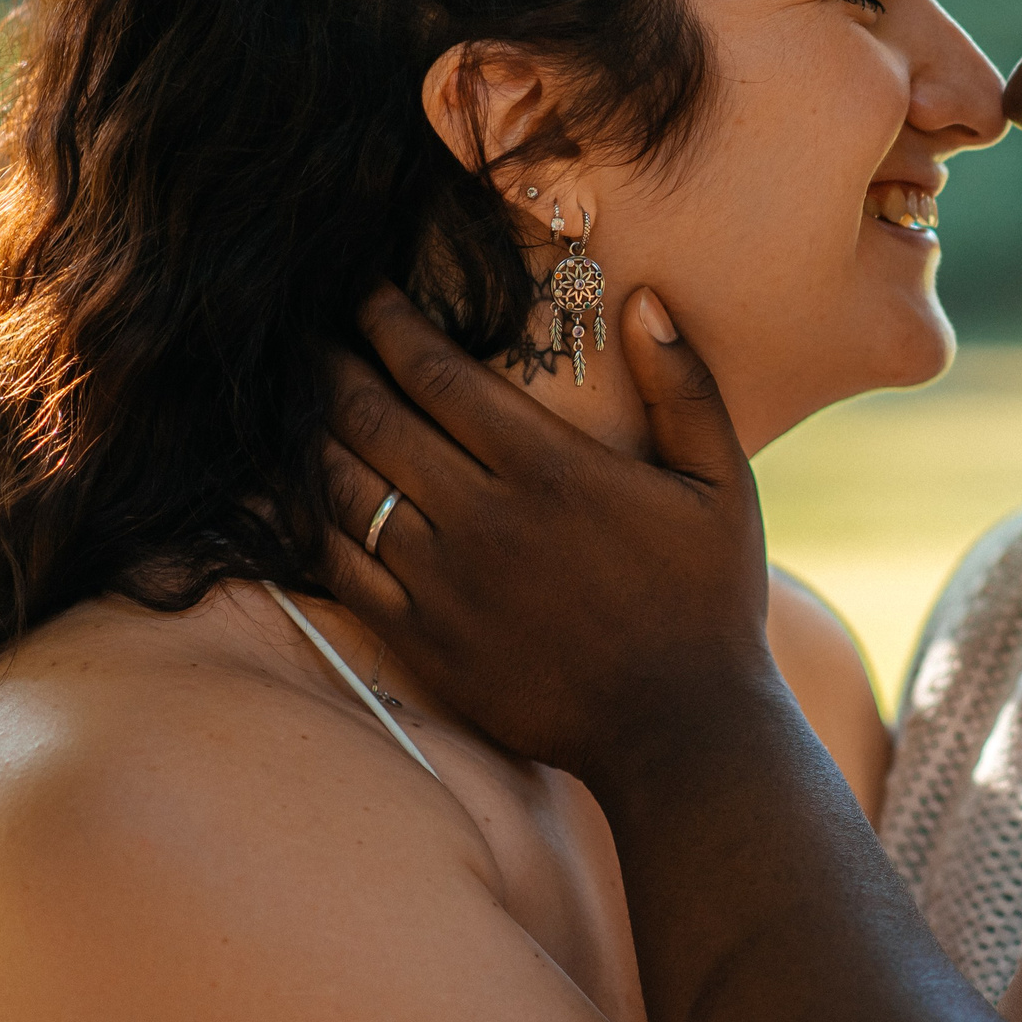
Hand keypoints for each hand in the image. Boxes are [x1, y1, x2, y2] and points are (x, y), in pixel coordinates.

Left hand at [319, 283, 773, 783]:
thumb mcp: (723, 483)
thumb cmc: (709, 600)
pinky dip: (310, 520)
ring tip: (298, 402)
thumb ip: (685, 386)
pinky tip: (303, 494)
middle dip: (333, 366)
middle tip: (310, 334)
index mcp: (550, 469)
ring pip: (345, 489)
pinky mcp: (423, 642)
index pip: (438, 374)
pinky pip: (341, 568)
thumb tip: (644, 299)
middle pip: (374, 420)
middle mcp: (484, 518)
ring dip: (312, 435)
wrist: (680, 729)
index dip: (388, 324)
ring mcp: (445, 584)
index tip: (364, 292)